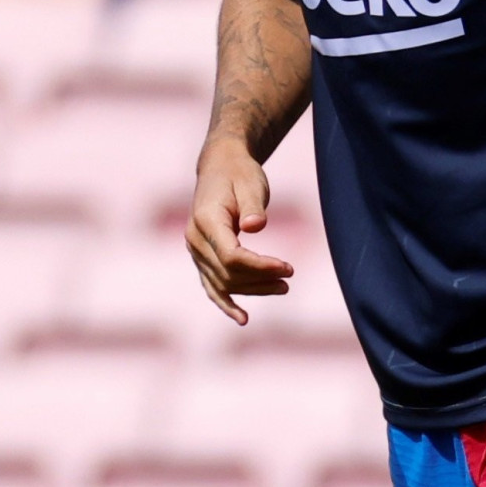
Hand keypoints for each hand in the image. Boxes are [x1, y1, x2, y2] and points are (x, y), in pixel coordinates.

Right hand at [185, 135, 291, 324]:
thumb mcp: (250, 184)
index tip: (288, 267)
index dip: (260, 267)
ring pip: (223, 283)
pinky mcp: (202, 257)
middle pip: (228, 273)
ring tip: (284, 288)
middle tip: (291, 274)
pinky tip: (243, 319)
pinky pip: (211, 286)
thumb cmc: (239, 174)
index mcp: (205, 220)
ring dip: (253, 290)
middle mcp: (195, 239)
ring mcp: (196, 251)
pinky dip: (226, 303)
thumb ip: (253, 206)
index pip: (231, 256)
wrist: (220, 168)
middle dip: (261, 279)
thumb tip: (255, 226)